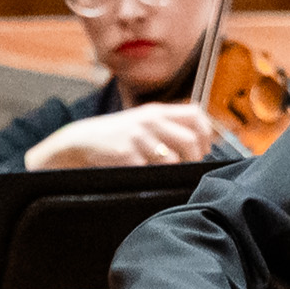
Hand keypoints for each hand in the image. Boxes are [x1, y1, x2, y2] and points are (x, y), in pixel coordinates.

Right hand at [30, 100, 214, 169]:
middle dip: (195, 158)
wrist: (83, 141)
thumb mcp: (143, 122)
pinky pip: (150, 171)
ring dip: (172, 170)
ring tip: (164, 172)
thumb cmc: (117, 135)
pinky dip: (151, 176)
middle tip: (189, 167)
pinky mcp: (127, 154)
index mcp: (157, 112)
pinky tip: (143, 175)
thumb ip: (168, 125)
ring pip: (172, 159)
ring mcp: (138, 137)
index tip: (204, 148)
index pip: (196, 116)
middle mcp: (150, 121)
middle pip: (190, 140)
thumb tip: (200, 139)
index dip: (206, 134)